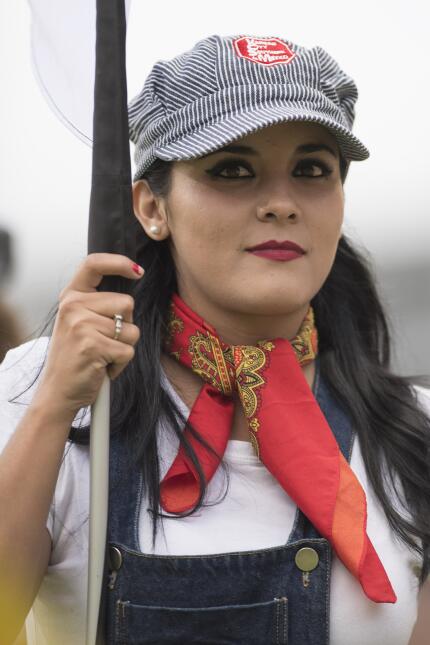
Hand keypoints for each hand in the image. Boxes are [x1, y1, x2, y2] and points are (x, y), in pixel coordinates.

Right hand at [34, 253, 143, 416]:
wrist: (58, 392)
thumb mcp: (78, 322)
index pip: (94, 264)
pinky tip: (102, 368)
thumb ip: (97, 302)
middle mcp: (73, 306)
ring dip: (124, 347)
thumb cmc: (76, 357)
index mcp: (71, 297)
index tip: (138, 271)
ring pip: (131, 329)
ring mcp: (81, 325)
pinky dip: (121, 364)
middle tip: (104, 343)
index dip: (119, 263)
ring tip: (102, 356)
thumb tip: (133, 277)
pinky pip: (128, 350)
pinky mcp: (92, 346)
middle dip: (125, 326)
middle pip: (126, 303)